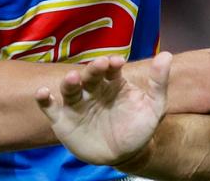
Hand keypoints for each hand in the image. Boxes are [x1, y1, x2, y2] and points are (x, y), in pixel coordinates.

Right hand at [36, 53, 171, 166]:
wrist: (126, 153)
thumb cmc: (139, 126)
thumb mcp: (153, 105)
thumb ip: (158, 82)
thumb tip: (166, 55)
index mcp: (113, 83)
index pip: (111, 69)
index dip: (112, 64)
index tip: (116, 62)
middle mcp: (93, 90)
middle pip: (90, 76)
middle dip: (93, 69)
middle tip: (99, 64)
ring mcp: (77, 104)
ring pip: (70, 89)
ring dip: (69, 82)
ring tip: (73, 78)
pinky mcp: (63, 120)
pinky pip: (50, 108)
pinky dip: (44, 100)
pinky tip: (42, 93)